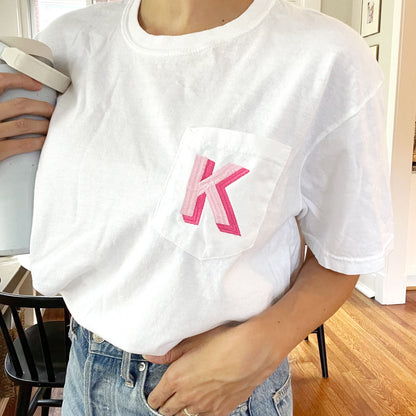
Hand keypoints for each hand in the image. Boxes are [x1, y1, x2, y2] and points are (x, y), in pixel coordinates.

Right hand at [0, 73, 54, 161]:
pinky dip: (38, 141)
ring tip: (51, 126)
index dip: (20, 81)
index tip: (36, 84)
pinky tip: (45, 141)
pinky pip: (23, 144)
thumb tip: (19, 104)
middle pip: (20, 105)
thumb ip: (1, 108)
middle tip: (52, 111)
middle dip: (41, 107)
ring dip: (43, 125)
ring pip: (25, 124)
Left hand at [145, 321, 281, 415]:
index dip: (154, 397)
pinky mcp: (221, 411)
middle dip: (165, 406)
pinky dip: (199, 414)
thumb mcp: (192, 340)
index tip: (155, 395)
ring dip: (181, 412)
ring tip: (182, 405)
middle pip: (167, 411)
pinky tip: (201, 407)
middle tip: (166, 400)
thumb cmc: (222, 341)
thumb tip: (150, 355)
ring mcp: (205, 407)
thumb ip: (169, 352)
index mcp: (176, 378)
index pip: (156, 398)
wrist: (251, 352)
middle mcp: (187, 397)